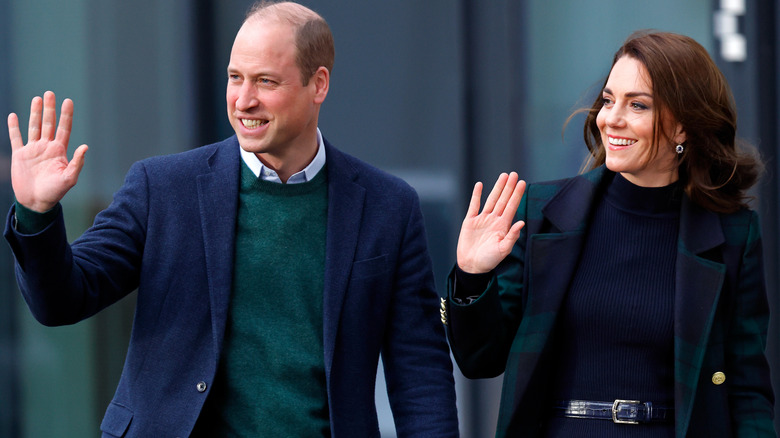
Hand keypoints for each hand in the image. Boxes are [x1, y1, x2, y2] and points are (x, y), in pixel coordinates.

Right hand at [8, 91, 87, 211]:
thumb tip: (85, 146)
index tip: (68, 101)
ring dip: (35, 113)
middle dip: (50, 109)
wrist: (36, 202)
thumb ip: (77, 163)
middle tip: (50, 93)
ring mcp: (33, 150)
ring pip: (34, 127)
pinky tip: (14, 115)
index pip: (64, 129)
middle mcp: (47, 147)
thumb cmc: (55, 192)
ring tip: (37, 98)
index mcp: (59, 151)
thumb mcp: (69, 178)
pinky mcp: (20, 155)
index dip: (66, 115)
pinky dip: (14, 127)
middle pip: (48, 123)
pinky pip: (16, 138)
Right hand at [456, 172, 525, 273]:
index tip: (522, 183)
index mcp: (503, 226)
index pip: (512, 206)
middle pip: (503, 199)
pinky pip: (474, 205)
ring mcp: (482, 219)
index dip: (517, 195)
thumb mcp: (503, 250)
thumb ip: (512, 236)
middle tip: (514, 174)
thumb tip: (521, 223)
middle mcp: (494, 220)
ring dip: (497, 188)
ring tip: (503, 176)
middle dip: (509, 187)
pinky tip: (480, 185)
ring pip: (491, 200)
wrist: (472, 266)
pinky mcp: (470, 221)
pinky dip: (476, 195)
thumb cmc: (489, 260)